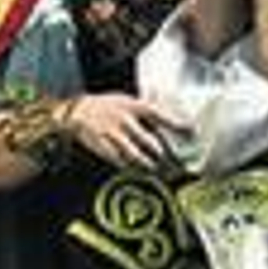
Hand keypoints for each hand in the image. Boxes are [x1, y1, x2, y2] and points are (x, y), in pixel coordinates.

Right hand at [66, 93, 184, 170]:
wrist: (76, 112)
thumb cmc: (104, 105)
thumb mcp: (125, 99)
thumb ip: (143, 105)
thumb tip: (165, 101)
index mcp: (131, 106)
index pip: (158, 114)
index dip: (175, 123)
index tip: (190, 131)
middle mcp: (124, 120)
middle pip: (148, 141)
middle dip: (161, 153)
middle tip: (172, 161)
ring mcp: (113, 134)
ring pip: (134, 154)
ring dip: (147, 164)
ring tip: (155, 168)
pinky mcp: (103, 147)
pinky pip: (120, 161)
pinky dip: (130, 166)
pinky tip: (135, 169)